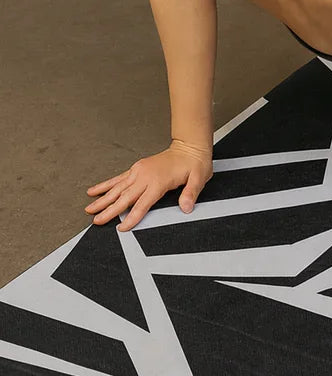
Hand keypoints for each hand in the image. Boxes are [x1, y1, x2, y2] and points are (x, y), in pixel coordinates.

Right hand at [84, 139, 213, 231]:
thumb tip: (186, 207)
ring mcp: (139, 171)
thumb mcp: (198, 179)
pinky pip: (118, 179)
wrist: (189, 147)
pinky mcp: (137, 168)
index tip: (121, 228)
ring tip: (89, 208)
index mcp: (158, 182)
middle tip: (95, 221)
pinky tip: (94, 190)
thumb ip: (191, 193)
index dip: (131, 217)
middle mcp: (145, 176)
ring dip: (102, 199)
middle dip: (108, 210)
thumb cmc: (194, 164)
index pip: (141, 204)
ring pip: (117, 188)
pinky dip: (105, 185)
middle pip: (124, 197)